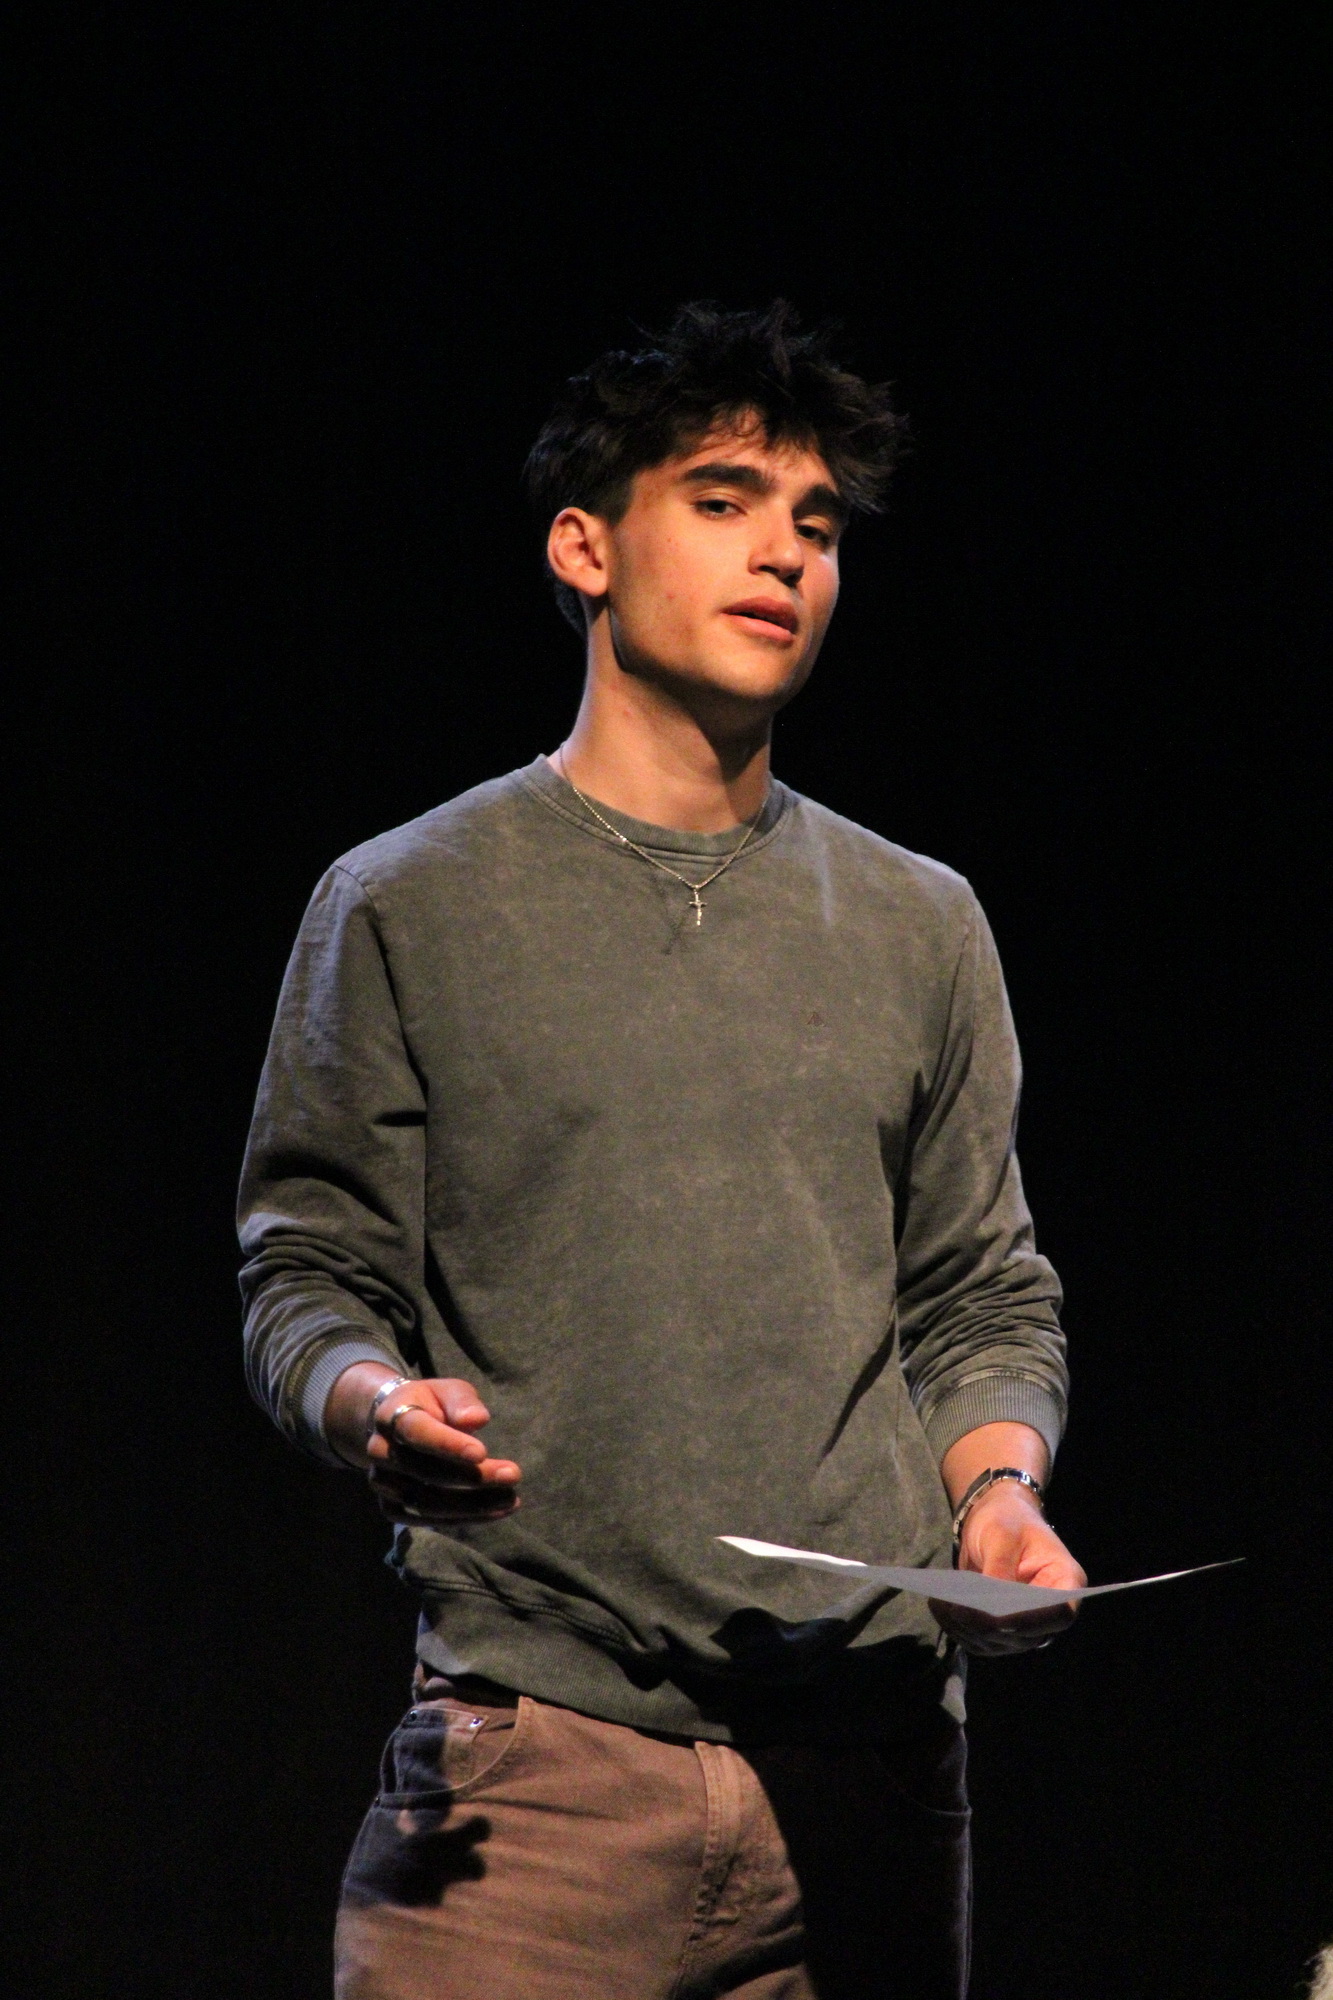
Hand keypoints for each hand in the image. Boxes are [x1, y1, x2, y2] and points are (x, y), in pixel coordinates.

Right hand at [325, 1363, 521, 1525]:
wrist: (396, 1426)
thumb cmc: (432, 1405)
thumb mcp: (448, 1391)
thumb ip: (462, 1402)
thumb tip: (477, 1419)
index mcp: (392, 1415)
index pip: (417, 1432)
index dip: (448, 1445)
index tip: (483, 1453)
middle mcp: (380, 1450)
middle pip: (424, 1473)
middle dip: (472, 1478)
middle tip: (513, 1475)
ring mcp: (381, 1481)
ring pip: (425, 1503)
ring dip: (471, 1506)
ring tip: (510, 1499)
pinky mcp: (389, 1506)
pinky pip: (423, 1520)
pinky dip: (461, 1519)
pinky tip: (493, 1512)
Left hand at [931, 1480, 1085, 1656]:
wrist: (996, 1520)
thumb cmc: (1009, 1519)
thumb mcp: (1003, 1535)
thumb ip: (999, 1569)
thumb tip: (989, 1608)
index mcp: (1065, 1581)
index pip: (1060, 1614)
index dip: (1031, 1621)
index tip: (999, 1617)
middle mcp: (1049, 1610)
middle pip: (1024, 1635)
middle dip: (987, 1626)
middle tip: (955, 1608)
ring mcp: (1025, 1624)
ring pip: (998, 1643)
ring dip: (966, 1629)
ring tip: (939, 1604)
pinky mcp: (1001, 1629)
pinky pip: (980, 1640)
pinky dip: (958, 1629)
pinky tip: (939, 1608)